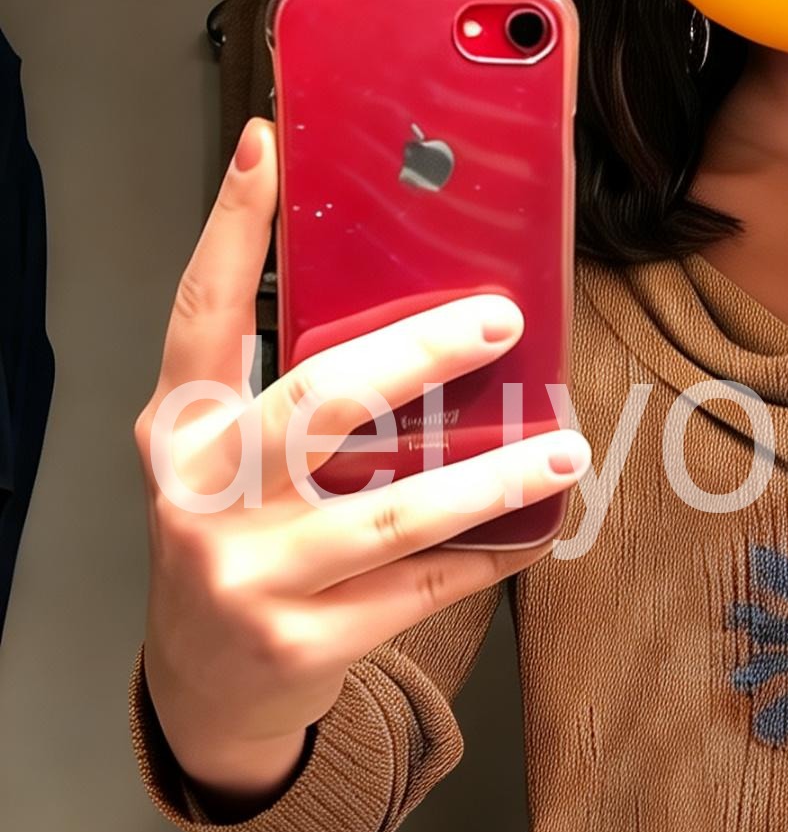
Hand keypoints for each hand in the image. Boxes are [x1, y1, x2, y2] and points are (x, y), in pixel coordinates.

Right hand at [135, 117, 589, 806]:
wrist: (203, 687)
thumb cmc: (234, 543)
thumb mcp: (229, 462)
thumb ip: (284, 392)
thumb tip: (408, 304)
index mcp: (181, 432)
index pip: (200, 311)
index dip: (231, 225)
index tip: (270, 144)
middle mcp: (202, 498)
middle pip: (321, 401)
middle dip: (422, 354)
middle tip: (501, 322)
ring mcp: (248, 576)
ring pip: (392, 512)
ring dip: (491, 475)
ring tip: (561, 448)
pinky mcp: (302, 641)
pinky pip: (420, 587)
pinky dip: (487, 554)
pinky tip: (536, 527)